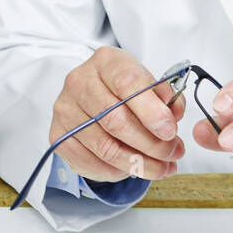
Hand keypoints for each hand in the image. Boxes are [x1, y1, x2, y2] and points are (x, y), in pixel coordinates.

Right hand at [50, 47, 184, 182]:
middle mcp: (79, 82)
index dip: (151, 111)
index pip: (127, 84)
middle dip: (151, 143)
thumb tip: (174, 114)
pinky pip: (92, 162)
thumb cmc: (124, 90)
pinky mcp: (58, 135)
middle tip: (173, 153)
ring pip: (106, 147)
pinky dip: (118, 171)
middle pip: (116, 120)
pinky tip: (136, 169)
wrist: (93, 97)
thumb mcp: (149, 84)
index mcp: (106, 61)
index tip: (170, 131)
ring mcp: (65, 110)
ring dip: (140, 163)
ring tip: (162, 167)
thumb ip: (166, 96)